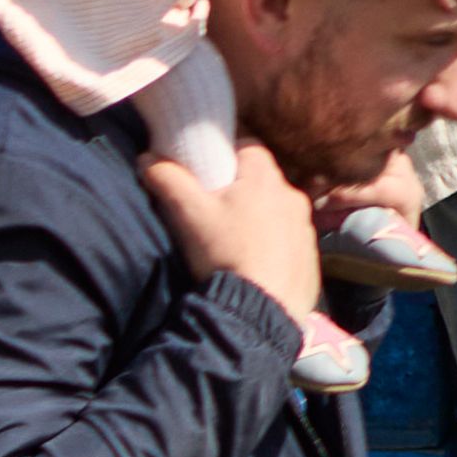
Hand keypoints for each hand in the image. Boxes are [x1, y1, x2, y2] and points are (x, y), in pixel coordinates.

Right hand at [154, 142, 335, 334]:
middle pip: (263, 181)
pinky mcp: (310, 256)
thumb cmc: (224, 253)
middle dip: (241, 189)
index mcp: (266, 178)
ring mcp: (306, 227)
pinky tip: (254, 264)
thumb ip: (168, 182)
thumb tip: (147, 158)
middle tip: (216, 210)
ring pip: (278, 212)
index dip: (227, 155)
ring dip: (260, 219)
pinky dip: (274, 246)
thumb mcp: (189, 216)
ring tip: (234, 241)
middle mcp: (293, 196)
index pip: (249, 147)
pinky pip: (290, 241)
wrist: (261, 308)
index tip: (209, 172)